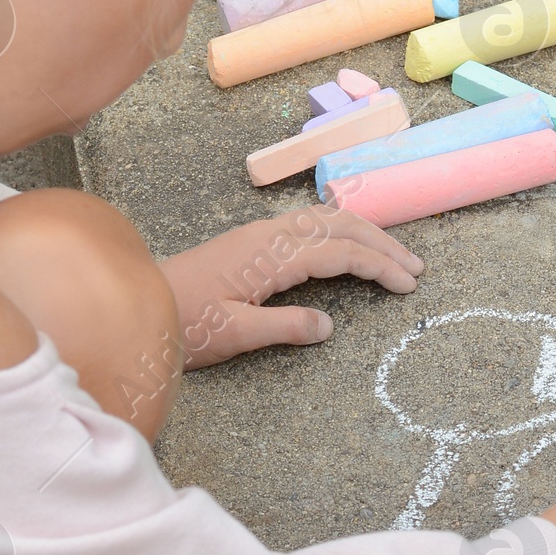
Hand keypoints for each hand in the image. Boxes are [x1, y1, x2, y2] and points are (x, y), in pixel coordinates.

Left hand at [160, 210, 422, 367]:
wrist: (140, 303)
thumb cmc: (183, 324)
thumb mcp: (235, 335)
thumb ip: (284, 327)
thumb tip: (328, 325)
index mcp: (270, 256)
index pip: (339, 252)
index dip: (378, 266)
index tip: (407, 286)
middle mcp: (267, 235)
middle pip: (338, 226)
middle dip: (381, 243)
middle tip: (415, 268)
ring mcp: (258, 234)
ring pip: (323, 219)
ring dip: (361, 233)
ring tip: (392, 253)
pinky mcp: (250, 240)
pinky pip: (305, 222)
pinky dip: (337, 229)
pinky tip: (345, 240)